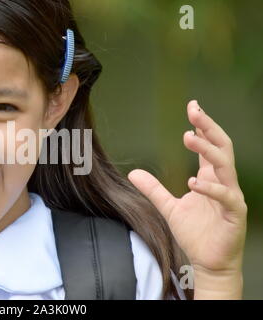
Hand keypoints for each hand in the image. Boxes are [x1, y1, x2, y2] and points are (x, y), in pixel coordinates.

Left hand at [127, 100, 246, 298]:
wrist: (209, 262)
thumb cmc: (195, 234)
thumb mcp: (169, 207)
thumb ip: (154, 189)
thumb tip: (133, 172)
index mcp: (210, 178)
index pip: (209, 146)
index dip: (202, 126)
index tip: (192, 107)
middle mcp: (223, 182)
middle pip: (221, 147)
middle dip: (209, 127)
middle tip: (194, 110)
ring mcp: (231, 197)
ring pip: (226, 165)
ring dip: (208, 149)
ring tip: (189, 137)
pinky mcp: (235, 214)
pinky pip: (226, 196)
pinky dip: (210, 188)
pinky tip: (193, 181)